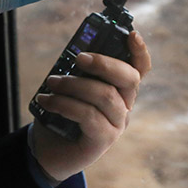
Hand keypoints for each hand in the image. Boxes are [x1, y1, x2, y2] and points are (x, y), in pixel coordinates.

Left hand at [29, 30, 151, 182]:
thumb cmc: (60, 116)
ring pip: (105, 95)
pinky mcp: (104, 140)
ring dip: (74, 84)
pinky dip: (65, 104)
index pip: (140, 69)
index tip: (132, 35)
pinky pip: (89, 115)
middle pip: (129, 78)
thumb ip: (78, 72)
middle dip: (104, 63)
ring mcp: (117, 124)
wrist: (47, 152)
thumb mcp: (70, 88)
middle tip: (78, 58)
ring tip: (51, 83)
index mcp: (121, 91)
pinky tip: (47, 101)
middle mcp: (125, 106)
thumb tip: (75, 52)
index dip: (140, 52)